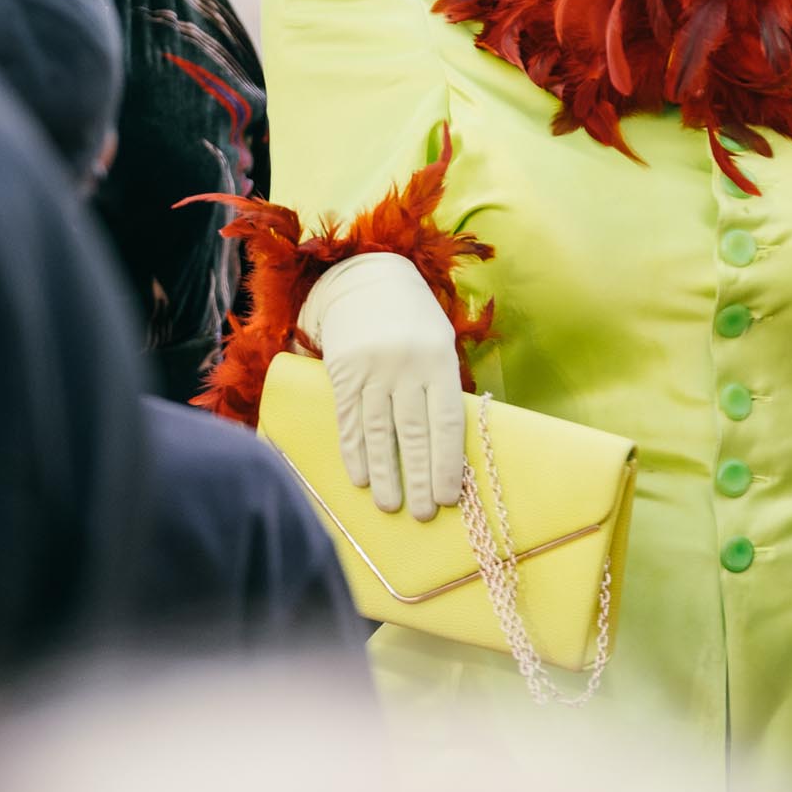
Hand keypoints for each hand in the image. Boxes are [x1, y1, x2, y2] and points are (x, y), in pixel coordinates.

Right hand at [298, 254, 463, 521]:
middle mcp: (407, 365)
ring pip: (379, 432)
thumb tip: (447, 448)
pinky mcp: (343, 370)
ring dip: (386, 474)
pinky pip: (350, 420)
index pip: (447, 421)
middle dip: (419, 477)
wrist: (366, 277)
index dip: (447, 462)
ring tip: (392, 506)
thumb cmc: (413, 319)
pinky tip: (362, 478)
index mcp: (439, 358)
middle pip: (414, 432)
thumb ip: (442, 387)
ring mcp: (372, 368)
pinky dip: (355, 453)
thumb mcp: (439, 342)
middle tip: (424, 514)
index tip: (449, 496)